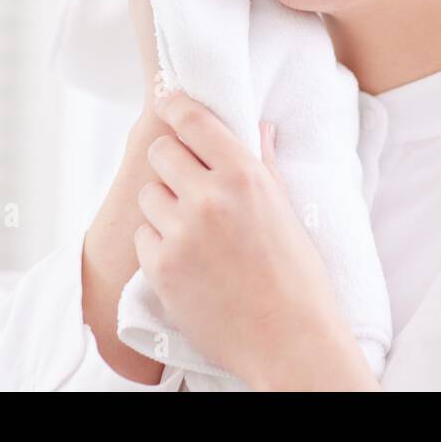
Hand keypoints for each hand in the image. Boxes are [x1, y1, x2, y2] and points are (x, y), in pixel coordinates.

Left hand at [133, 89, 377, 389]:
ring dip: (164, 205)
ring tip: (194, 230)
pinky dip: (159, 243)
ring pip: (148, 194)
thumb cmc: (297, 275)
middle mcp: (210, 197)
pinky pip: (143, 236)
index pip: (193, 120)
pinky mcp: (161, 268)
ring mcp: (181, 233)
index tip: (167, 101)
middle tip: (188, 182)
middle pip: (161, 152)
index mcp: (245, 175)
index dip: (174, 105)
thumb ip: (263, 163)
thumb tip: (258, 126)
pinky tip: (189, 261)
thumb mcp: (286, 210)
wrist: (290, 340)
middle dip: (171, 162)